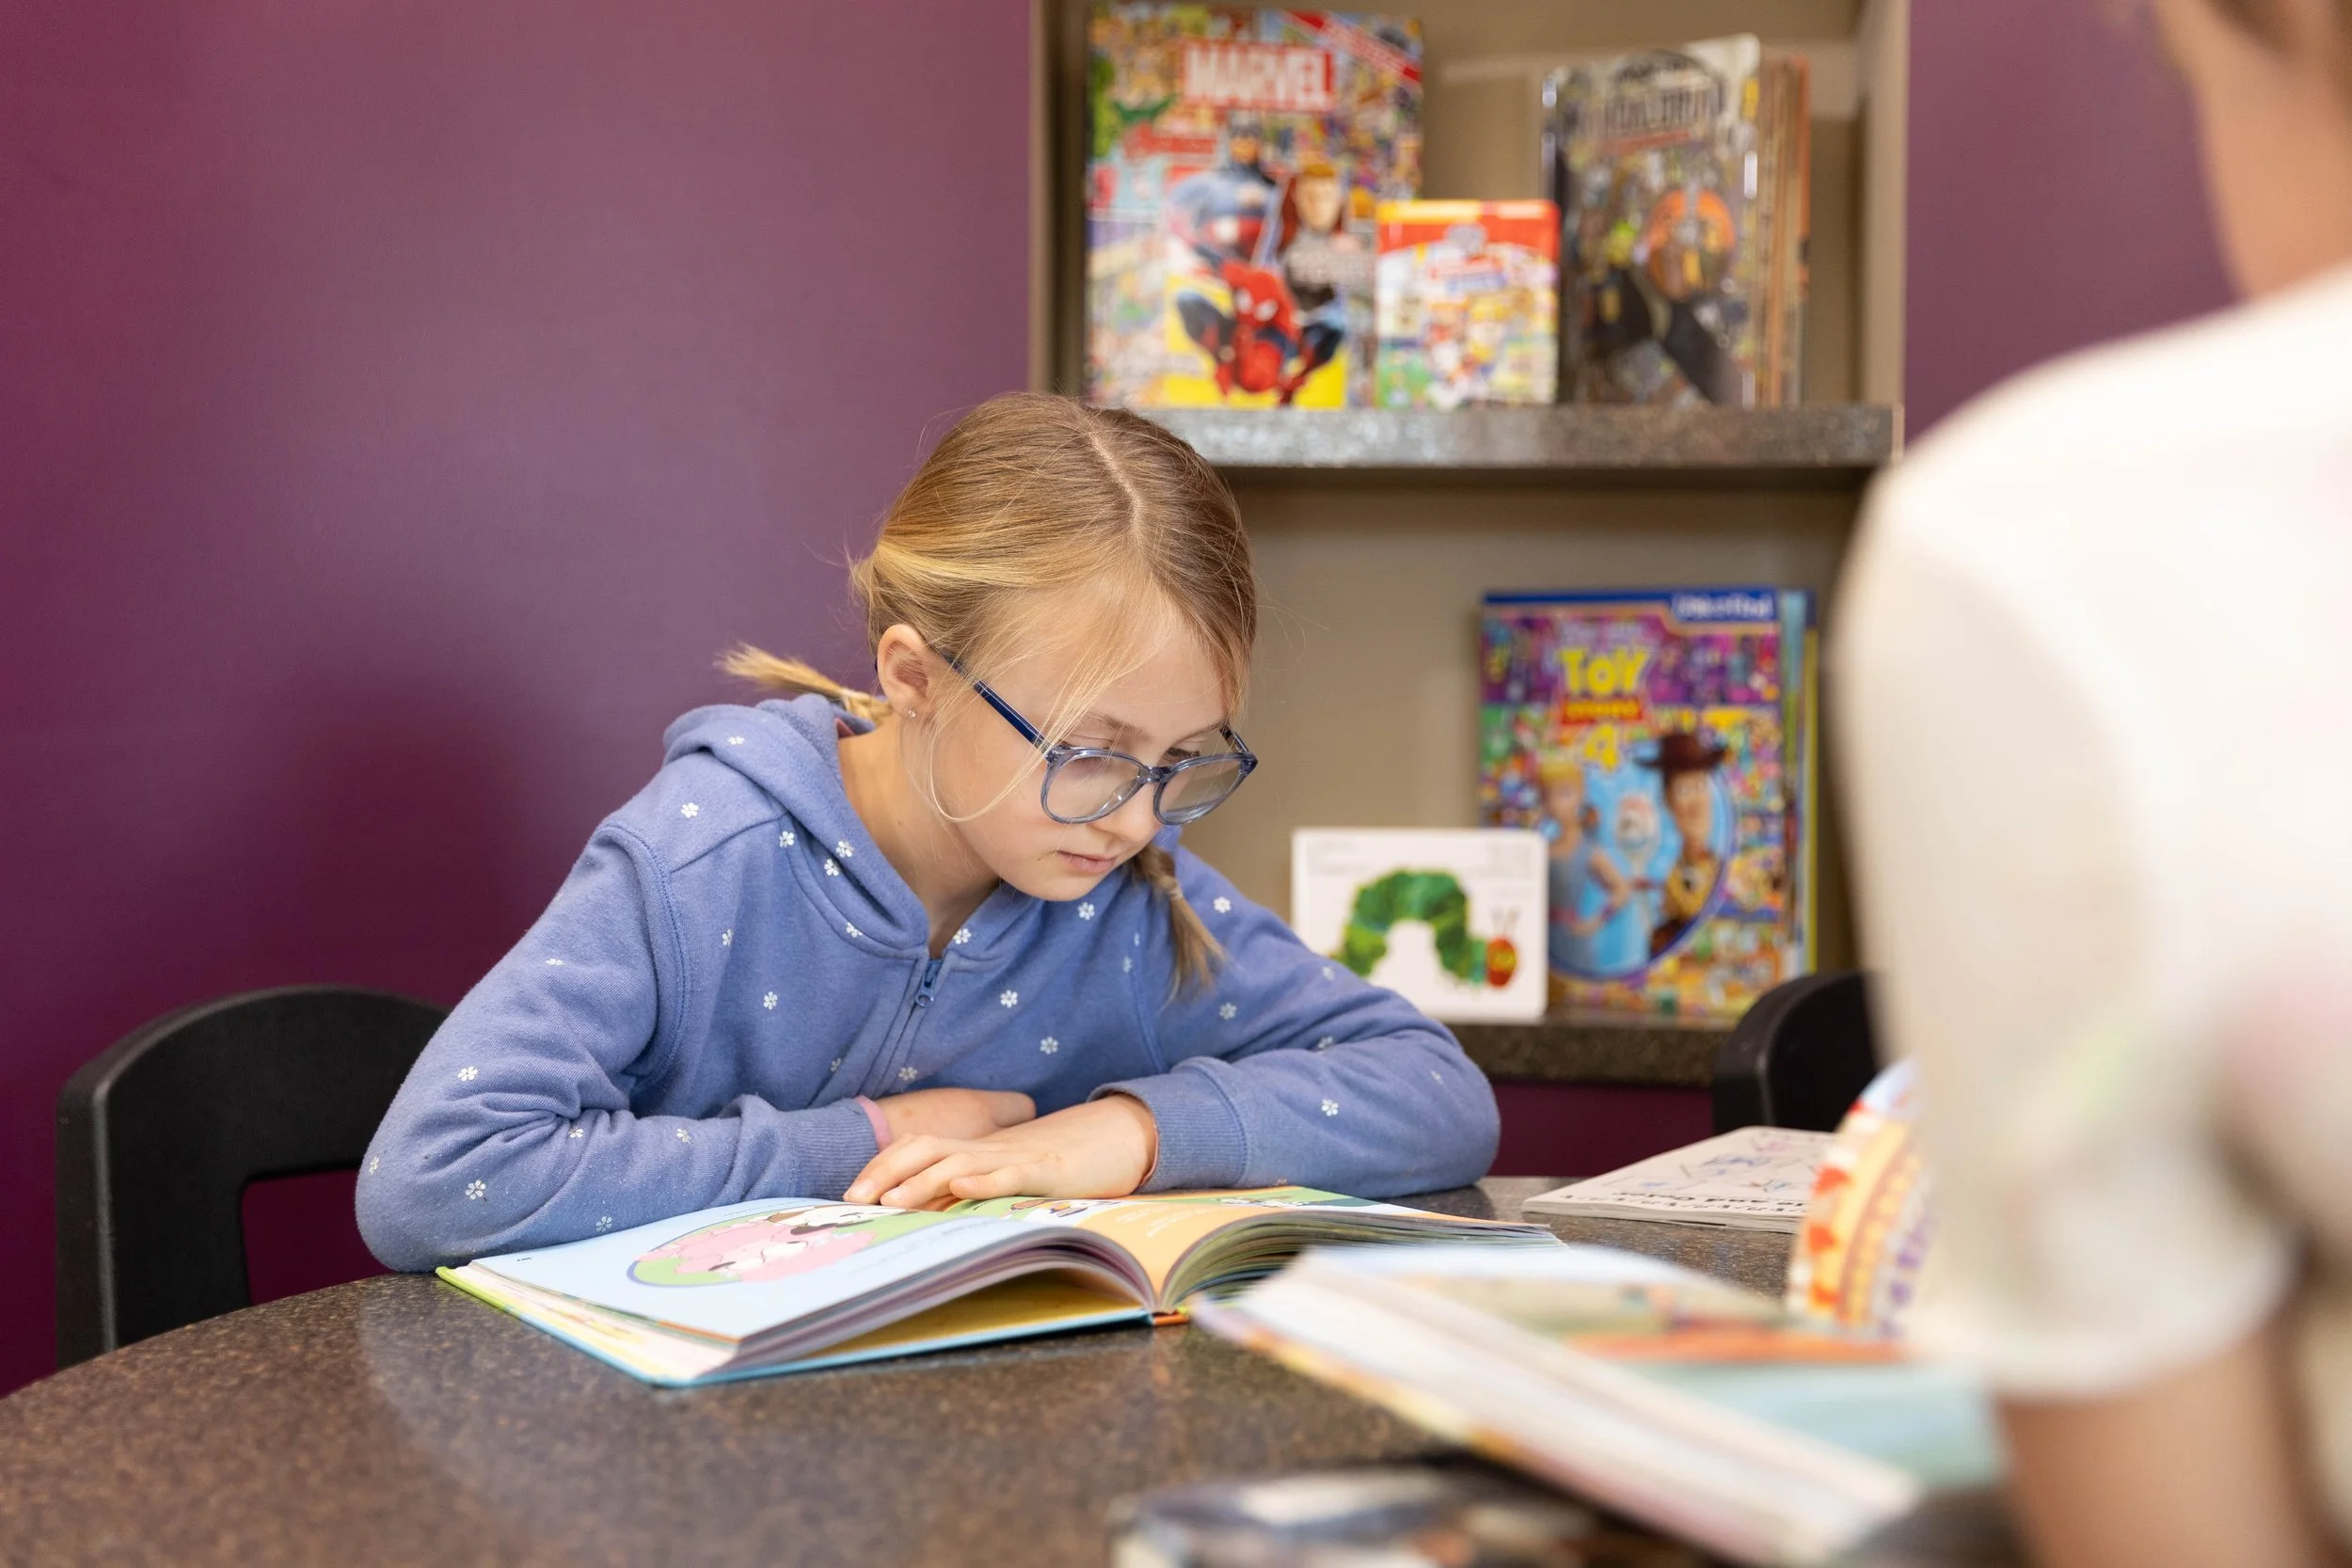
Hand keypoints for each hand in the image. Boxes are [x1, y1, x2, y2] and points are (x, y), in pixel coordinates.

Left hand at [844, 1095, 1157, 1208]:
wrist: (1107, 1142)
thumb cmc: (1049, 1169)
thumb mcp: (999, 1180)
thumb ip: (964, 1193)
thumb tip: (922, 1216)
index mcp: (970, 1150)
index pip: (914, 1148)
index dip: (881, 1165)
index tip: (852, 1191)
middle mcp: (984, 1149)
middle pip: (924, 1148)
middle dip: (885, 1171)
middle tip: (855, 1199)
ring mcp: (1012, 1158)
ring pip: (959, 1161)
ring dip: (922, 1180)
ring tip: (892, 1200)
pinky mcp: (1043, 1171)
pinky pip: (1009, 1173)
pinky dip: (984, 1180)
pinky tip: (963, 1187)